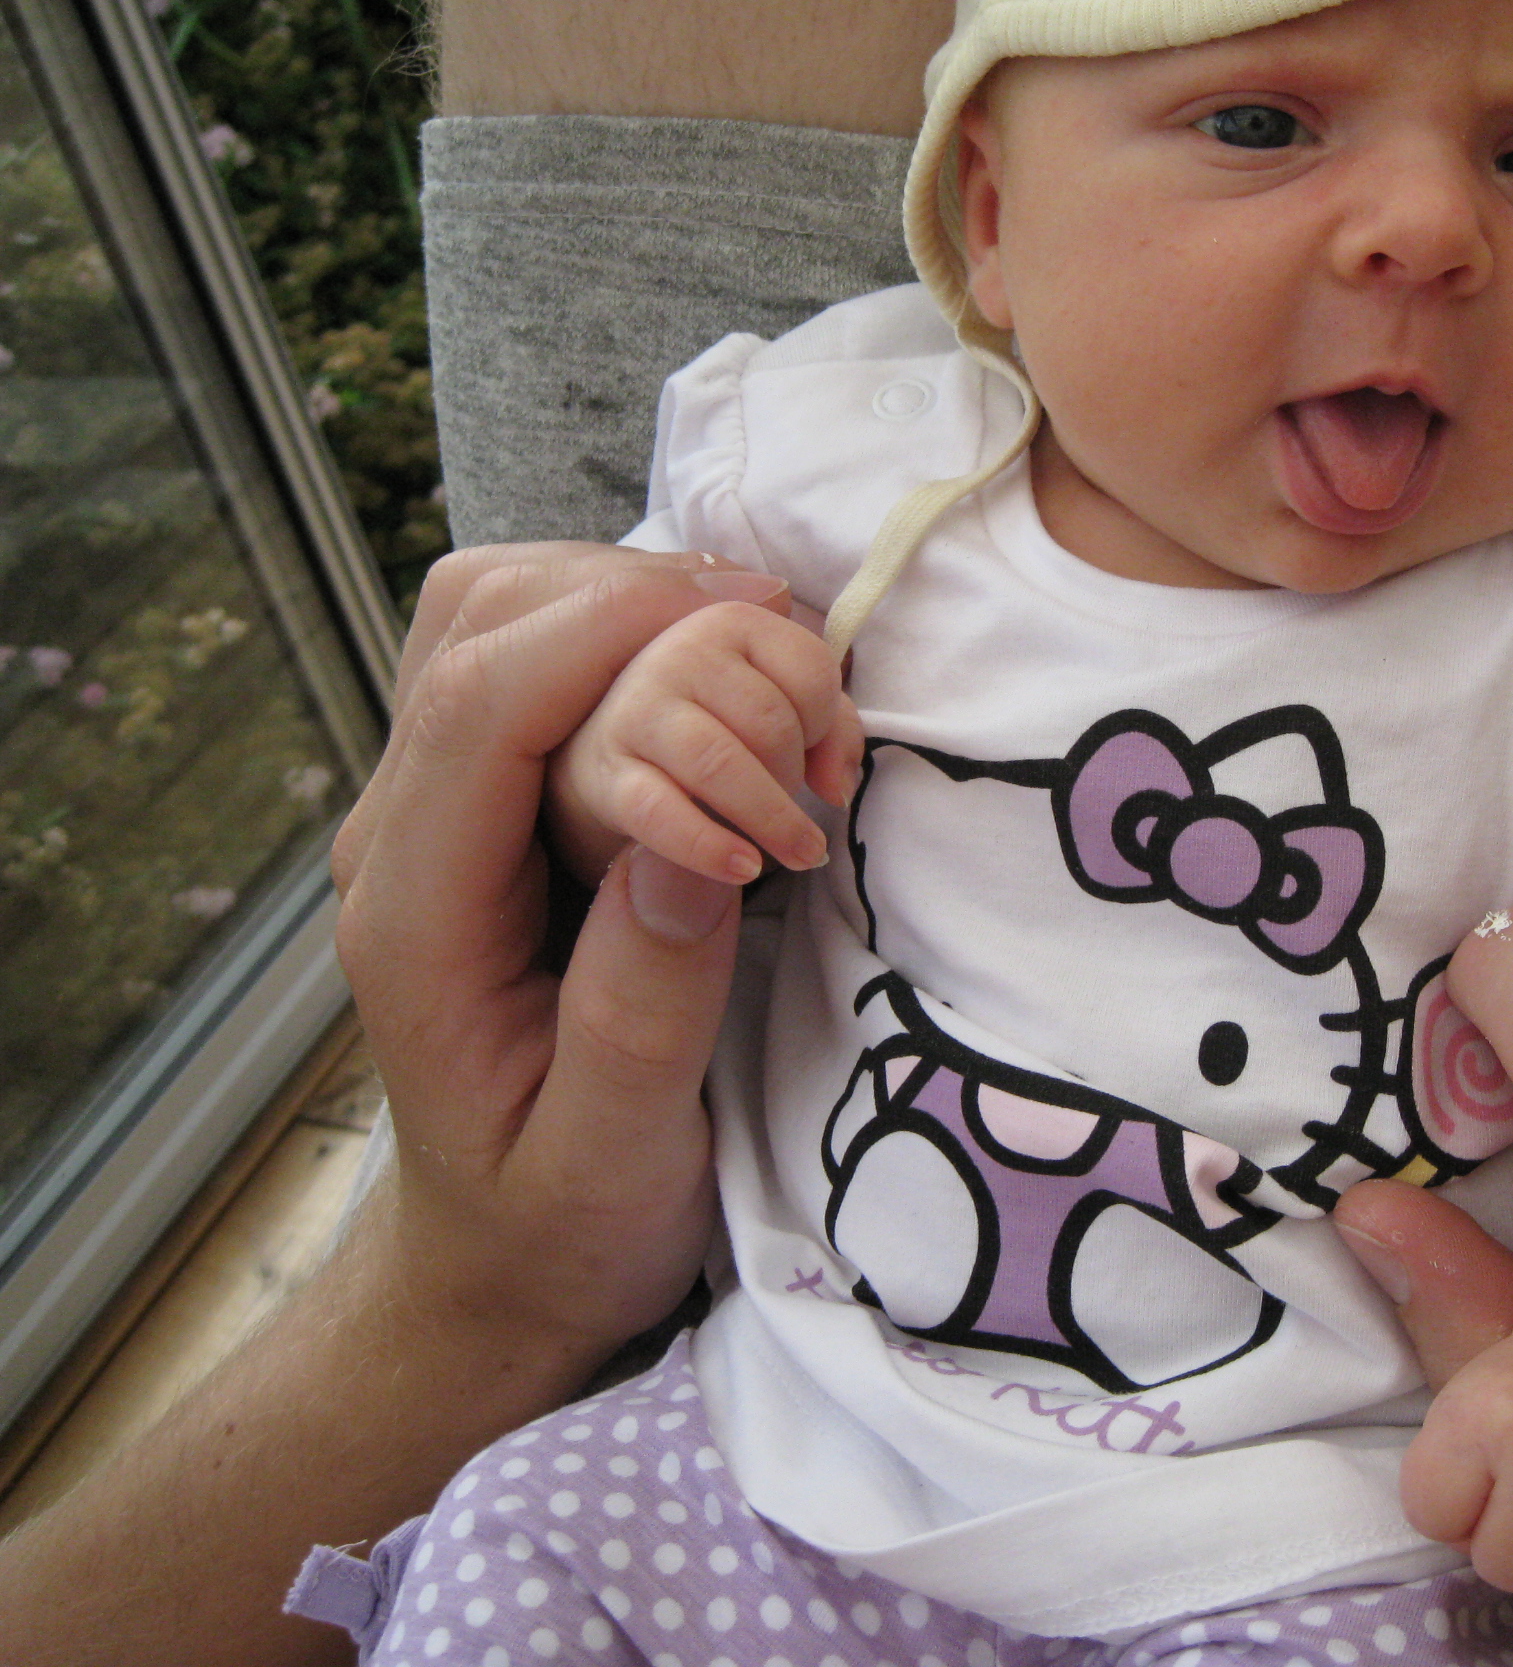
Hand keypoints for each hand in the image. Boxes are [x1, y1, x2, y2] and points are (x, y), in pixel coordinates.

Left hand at [334, 543, 763, 1364]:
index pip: (478, 703)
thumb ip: (646, 1006)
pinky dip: (623, 626)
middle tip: (775, 617)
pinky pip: (533, 659)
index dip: (609, 627)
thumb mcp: (619, 1149)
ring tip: (756, 627)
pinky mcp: (488, 805)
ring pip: (491, 614)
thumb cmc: (560, 1222)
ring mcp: (437, 812)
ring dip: (622, 592)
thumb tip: (693, 842)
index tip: (751, 615)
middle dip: (622, 584)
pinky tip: (715, 659)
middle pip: (471, 622)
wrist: (497, 1262)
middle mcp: (403, 839)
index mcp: (418, 916)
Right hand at [542, 585, 862, 885]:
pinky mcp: (609, 773)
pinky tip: (745, 867)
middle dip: (794, 776)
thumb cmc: (721, 717)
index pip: (812, 672)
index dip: (827, 724)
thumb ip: (834, 729)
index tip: (813, 753)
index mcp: (734, 622)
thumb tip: (838, 788)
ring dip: (772, 819)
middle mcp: (680, 652)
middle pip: (771, 724)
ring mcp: (638, 710)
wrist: (620, 744)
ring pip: (721, 764)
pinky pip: (661, 812)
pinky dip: (708, 846)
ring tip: (799, 854)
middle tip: (791, 805)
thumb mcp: (784, 701)